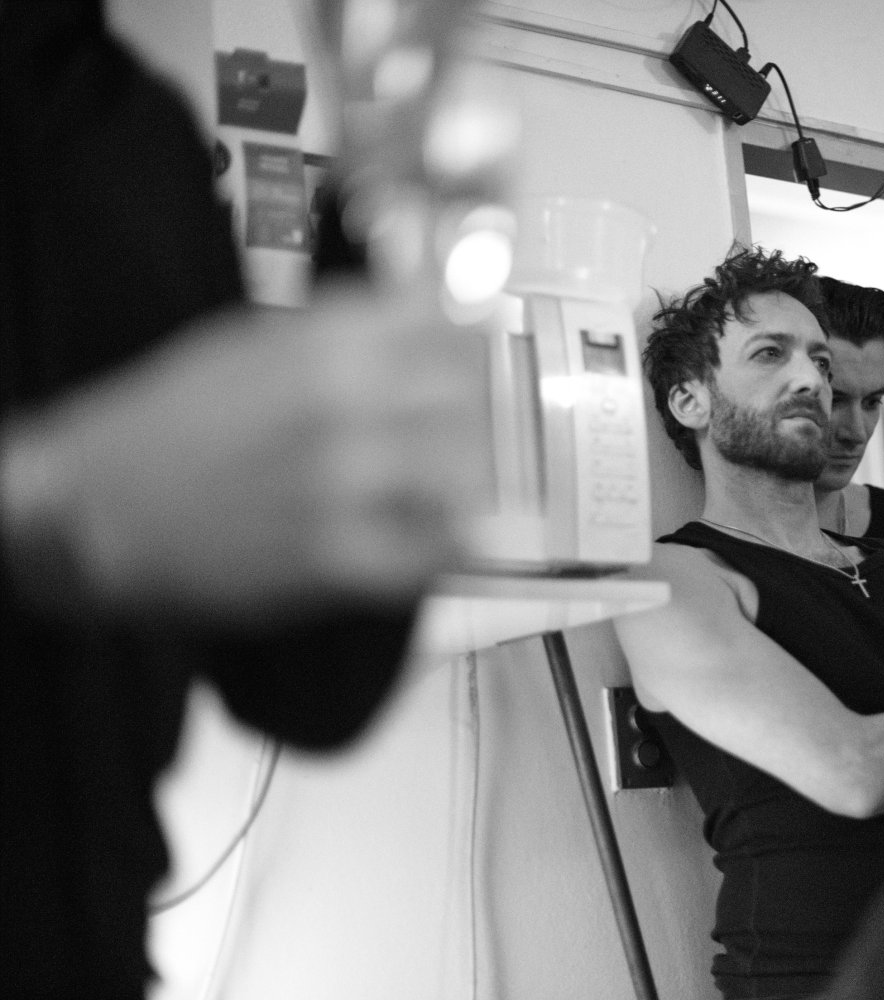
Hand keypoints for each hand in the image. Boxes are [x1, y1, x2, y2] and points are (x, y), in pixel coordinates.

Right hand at [4, 280, 492, 627]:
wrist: (97, 507)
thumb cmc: (173, 425)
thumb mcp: (258, 340)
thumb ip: (351, 325)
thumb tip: (431, 311)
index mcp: (323, 342)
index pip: (448, 320)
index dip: (466, 336)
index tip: (465, 350)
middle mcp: (341, 404)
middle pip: (470, 392)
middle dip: (472, 404)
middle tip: (457, 420)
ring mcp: (342, 482)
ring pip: (467, 468)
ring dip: (465, 472)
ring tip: (443, 478)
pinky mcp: (335, 557)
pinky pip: (437, 550)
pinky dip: (448, 541)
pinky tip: (434, 531)